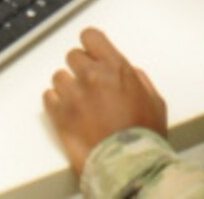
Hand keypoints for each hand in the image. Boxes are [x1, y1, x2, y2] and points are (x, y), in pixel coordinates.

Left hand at [44, 28, 167, 176]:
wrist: (128, 166)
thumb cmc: (144, 137)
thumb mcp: (155, 101)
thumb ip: (138, 79)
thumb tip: (127, 73)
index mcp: (116, 68)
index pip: (90, 36)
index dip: (90, 46)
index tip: (91, 53)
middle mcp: (92, 76)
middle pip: (73, 55)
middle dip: (80, 68)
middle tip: (89, 86)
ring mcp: (73, 94)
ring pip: (59, 76)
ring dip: (67, 87)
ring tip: (80, 105)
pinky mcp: (59, 114)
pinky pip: (48, 97)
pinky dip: (56, 103)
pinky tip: (68, 113)